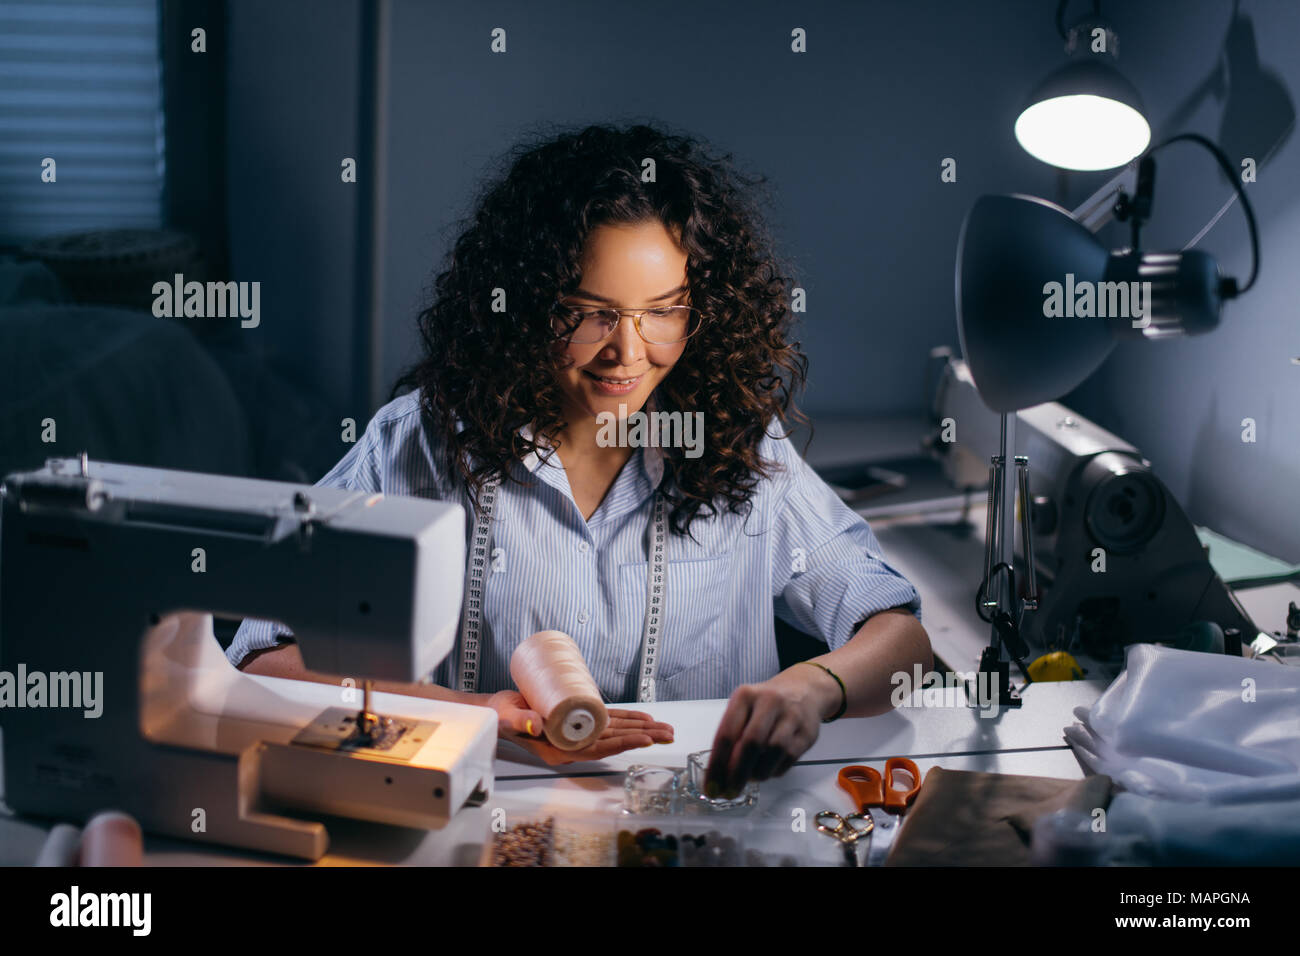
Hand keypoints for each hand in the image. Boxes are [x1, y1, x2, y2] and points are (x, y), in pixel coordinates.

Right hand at [486, 690, 673, 765]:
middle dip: (641, 737)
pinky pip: (607, 722)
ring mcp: (577, 734)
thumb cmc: (500, 717)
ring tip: (665, 728)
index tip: (644, 738)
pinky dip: (626, 719)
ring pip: (614, 733)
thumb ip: (521, 721)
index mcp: (559, 750)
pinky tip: (643, 719)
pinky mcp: (579, 721)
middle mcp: (572, 745)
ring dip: (640, 730)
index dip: (622, 743)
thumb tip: (537, 723)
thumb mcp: (507, 718)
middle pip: (613, 742)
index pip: (598, 749)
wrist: (496, 710)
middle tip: (667, 733)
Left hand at [705, 668, 837, 795]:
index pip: (726, 734)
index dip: (717, 765)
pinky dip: (774, 770)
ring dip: (758, 773)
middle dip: (737, 773)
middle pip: (751, 744)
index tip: (712, 787)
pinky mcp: (807, 732)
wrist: (804, 690)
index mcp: (745, 696)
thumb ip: (732, 735)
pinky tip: (767, 770)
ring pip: (773, 752)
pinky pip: (789, 758)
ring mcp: (791, 716)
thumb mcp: (744, 708)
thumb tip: (719, 775)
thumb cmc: (765, 704)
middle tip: (730, 791)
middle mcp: (769, 702)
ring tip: (750, 778)